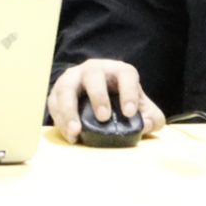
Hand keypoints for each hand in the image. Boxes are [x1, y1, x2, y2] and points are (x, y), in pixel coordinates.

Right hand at [48, 59, 165, 141]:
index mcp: (118, 71)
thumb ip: (151, 117)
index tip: (130, 113)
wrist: (94, 99)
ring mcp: (73, 79)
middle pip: (93, 74)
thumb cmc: (120, 102)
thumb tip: (146, 124)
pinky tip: (70, 135)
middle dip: (98, 96)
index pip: (125, 74)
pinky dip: (60, 120)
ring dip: (69, 110)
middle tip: (103, 117)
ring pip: (67, 87)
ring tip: (76, 131)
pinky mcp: (57, 91)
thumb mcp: (141, 108)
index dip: (129, 92)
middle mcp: (94, 70)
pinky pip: (54, 103)